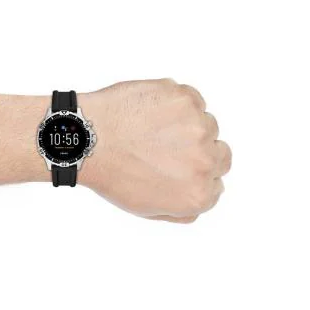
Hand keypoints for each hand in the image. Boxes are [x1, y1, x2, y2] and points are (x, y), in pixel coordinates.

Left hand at [80, 79, 231, 222]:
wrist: (88, 138)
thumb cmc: (112, 174)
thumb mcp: (146, 208)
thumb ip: (184, 210)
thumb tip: (207, 194)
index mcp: (198, 194)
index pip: (216, 182)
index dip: (195, 173)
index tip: (177, 165)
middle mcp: (205, 162)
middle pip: (220, 154)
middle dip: (199, 151)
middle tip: (168, 146)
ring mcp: (197, 127)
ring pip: (207, 124)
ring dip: (187, 126)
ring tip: (153, 129)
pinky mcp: (185, 99)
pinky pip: (193, 101)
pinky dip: (177, 104)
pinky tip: (152, 112)